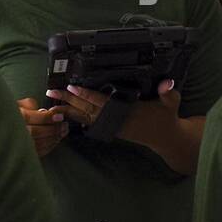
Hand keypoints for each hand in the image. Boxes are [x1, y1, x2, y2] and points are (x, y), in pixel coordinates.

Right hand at [17, 97, 69, 157]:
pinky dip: (49, 147)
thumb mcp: (15, 104)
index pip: (33, 118)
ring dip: (54, 138)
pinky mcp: (21, 153)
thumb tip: (42, 110)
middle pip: (37, 132)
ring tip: (63, 132)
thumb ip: (29, 104)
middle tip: (64, 125)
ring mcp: (17, 144)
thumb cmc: (6, 115)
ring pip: (39, 143)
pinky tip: (55, 140)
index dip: (48, 117)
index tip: (59, 116)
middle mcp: (15, 132)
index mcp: (14, 117)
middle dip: (54, 128)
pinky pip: (37, 152)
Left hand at [45, 81, 180, 149]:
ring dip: (69, 110)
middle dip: (70, 102)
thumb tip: (167, 82)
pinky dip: (77, 118)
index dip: (87, 95)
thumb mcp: (171, 103)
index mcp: (127, 112)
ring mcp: (112, 127)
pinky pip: (90, 124)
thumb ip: (168, 92)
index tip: (73, 88)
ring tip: (51, 104)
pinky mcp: (111, 130)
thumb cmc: (167, 117)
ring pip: (86, 118)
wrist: (165, 139)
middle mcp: (116, 121)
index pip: (103, 102)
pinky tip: (65, 114)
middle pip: (88, 110)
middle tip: (52, 92)